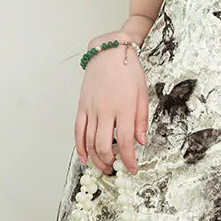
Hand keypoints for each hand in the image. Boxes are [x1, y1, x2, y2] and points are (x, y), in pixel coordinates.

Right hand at [75, 33, 148, 174]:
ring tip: (104, 166)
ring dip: (96, 158)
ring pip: (89, 142)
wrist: (109, 51)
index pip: (126, 142)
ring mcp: (91, 109)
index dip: (129, 160)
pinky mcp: (82, 106)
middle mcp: (105, 111)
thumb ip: (141, 120)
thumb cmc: (129, 70)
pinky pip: (78, 130)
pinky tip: (84, 157)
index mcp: (124, 108)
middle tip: (116, 169)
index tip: (133, 169)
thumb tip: (141, 142)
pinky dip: (79, 146)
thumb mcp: (143, 94)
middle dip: (110, 163)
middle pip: (104, 146)